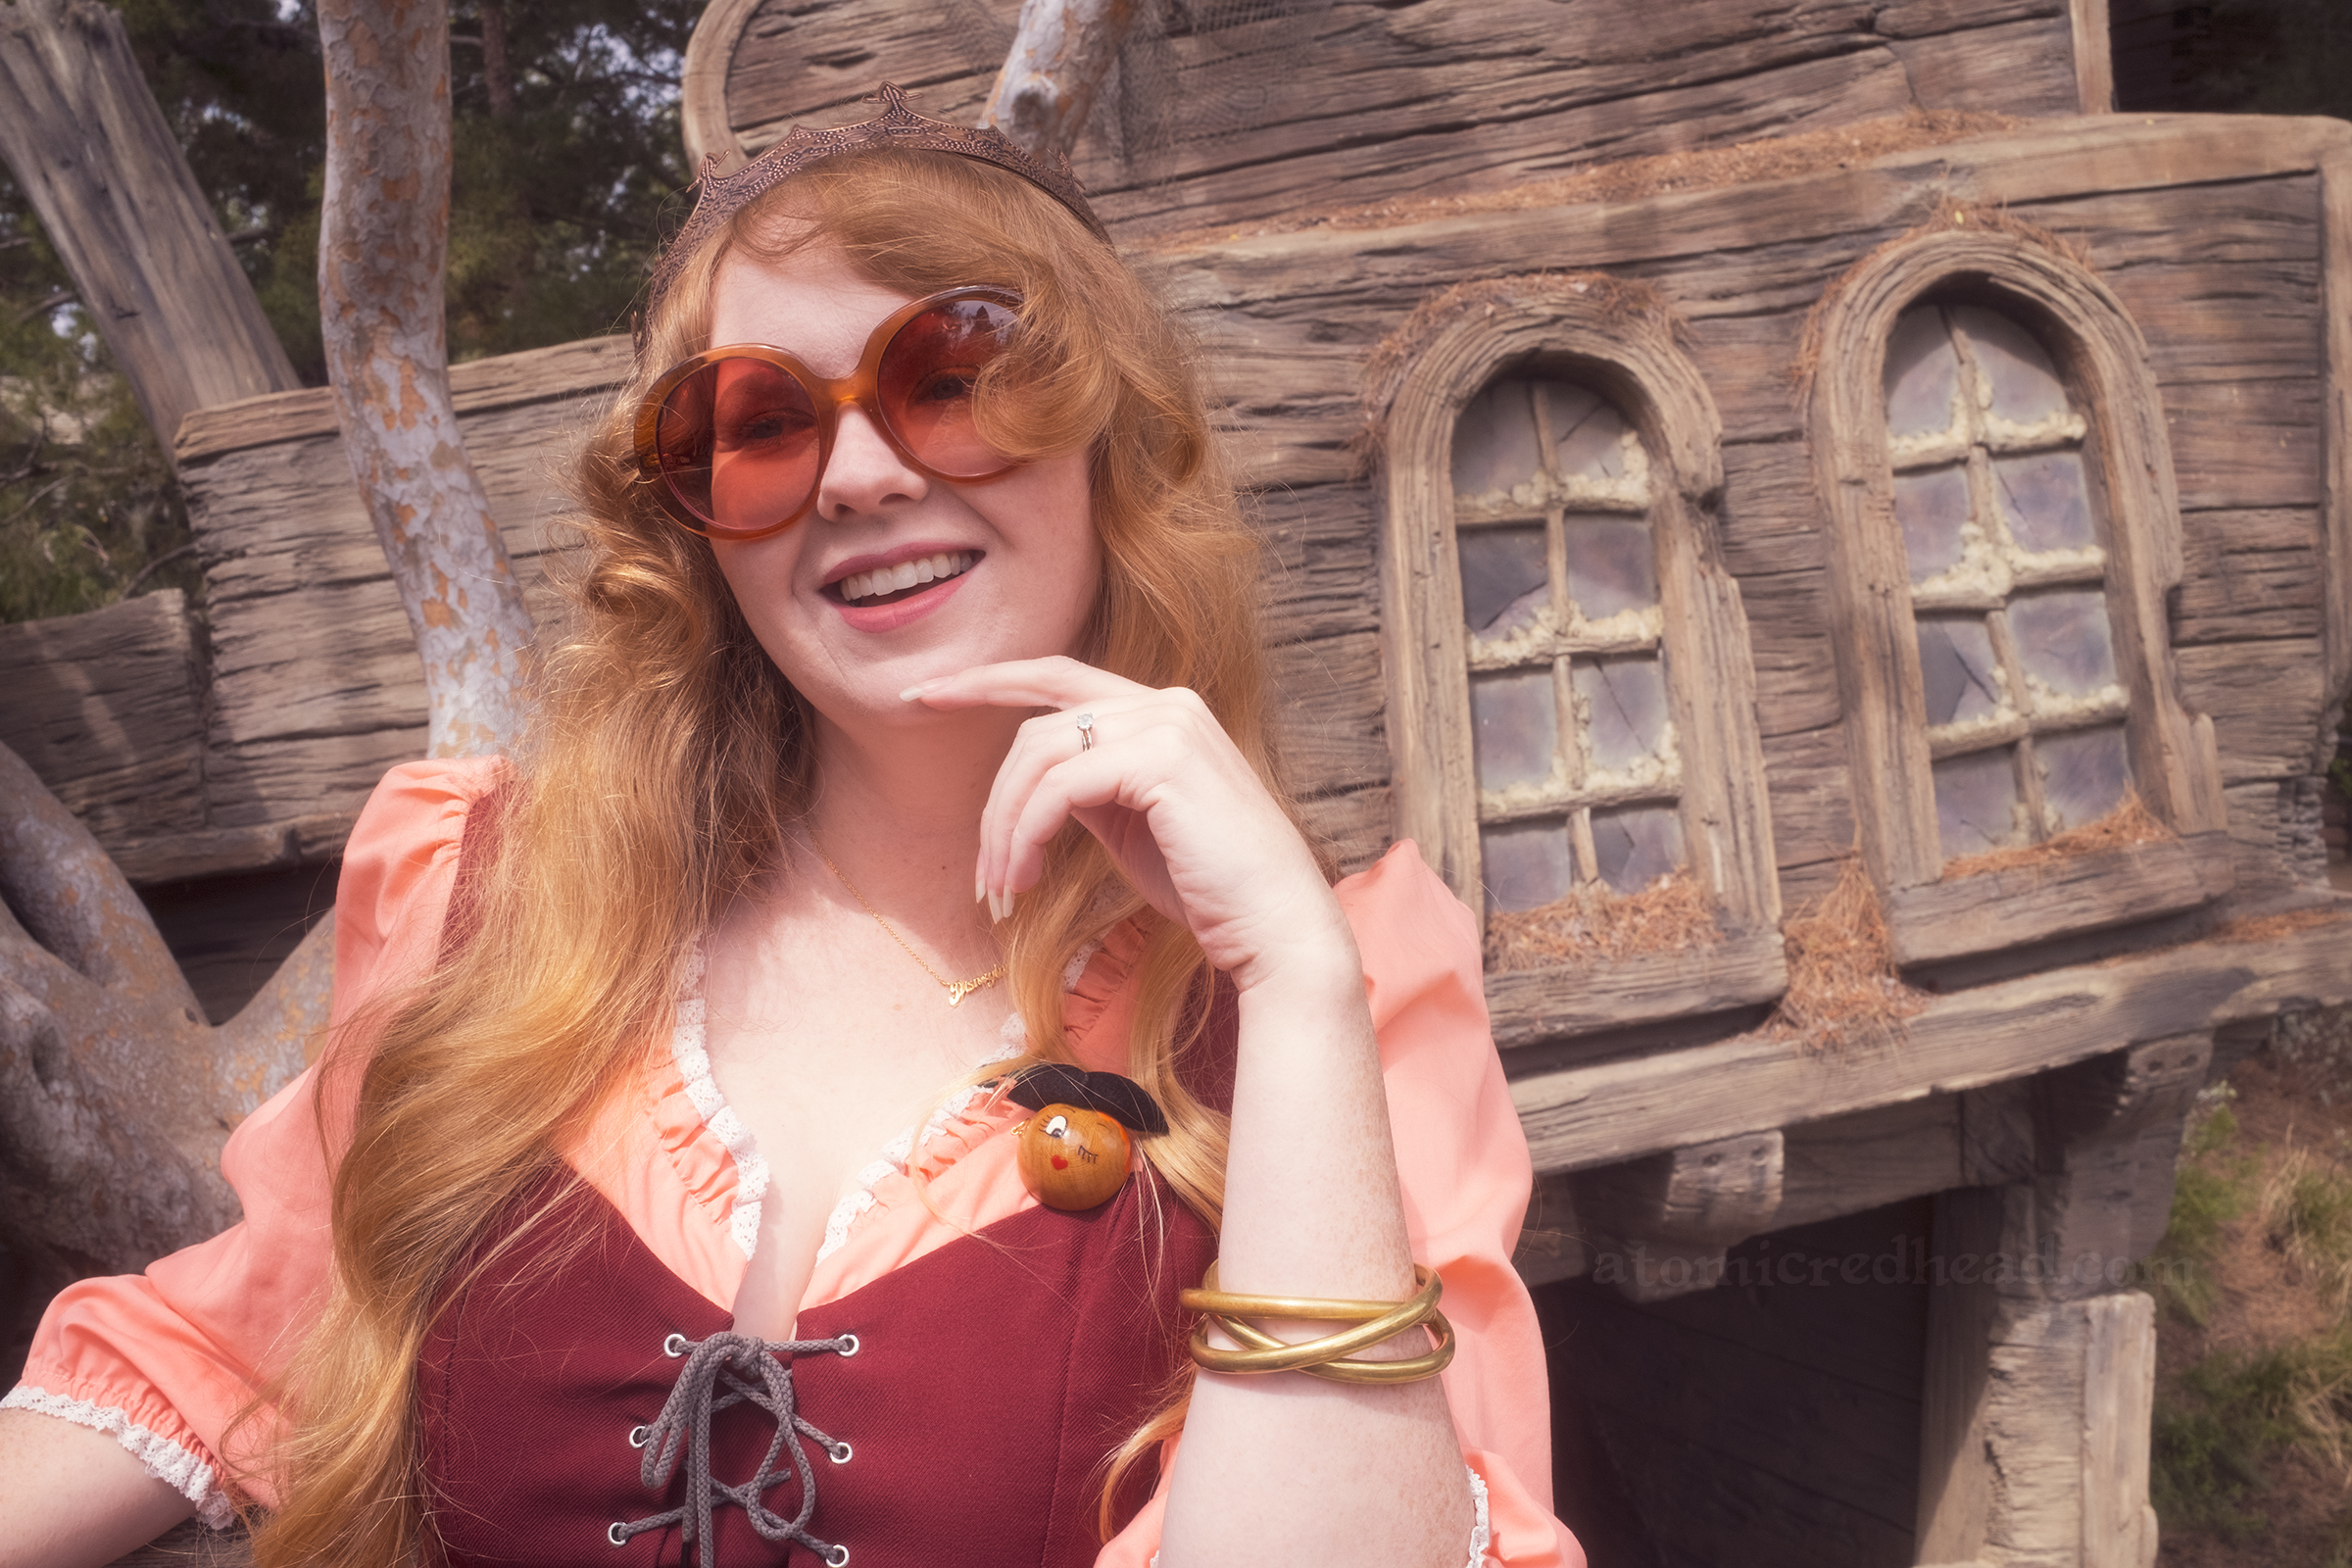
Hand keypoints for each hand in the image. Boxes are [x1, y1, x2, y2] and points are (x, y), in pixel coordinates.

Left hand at [902, 657, 1352, 990]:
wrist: (1274, 929)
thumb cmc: (1208, 891)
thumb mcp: (1132, 828)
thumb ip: (1088, 792)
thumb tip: (1029, 790)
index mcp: (1163, 712)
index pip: (1058, 676)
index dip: (987, 680)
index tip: (923, 694)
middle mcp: (1167, 703)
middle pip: (1038, 724)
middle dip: (993, 798)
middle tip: (981, 875)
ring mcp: (1167, 725)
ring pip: (1040, 755)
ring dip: (1005, 828)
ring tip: (1002, 890)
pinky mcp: (1161, 761)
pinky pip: (1060, 789)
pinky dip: (1026, 835)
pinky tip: (1024, 879)